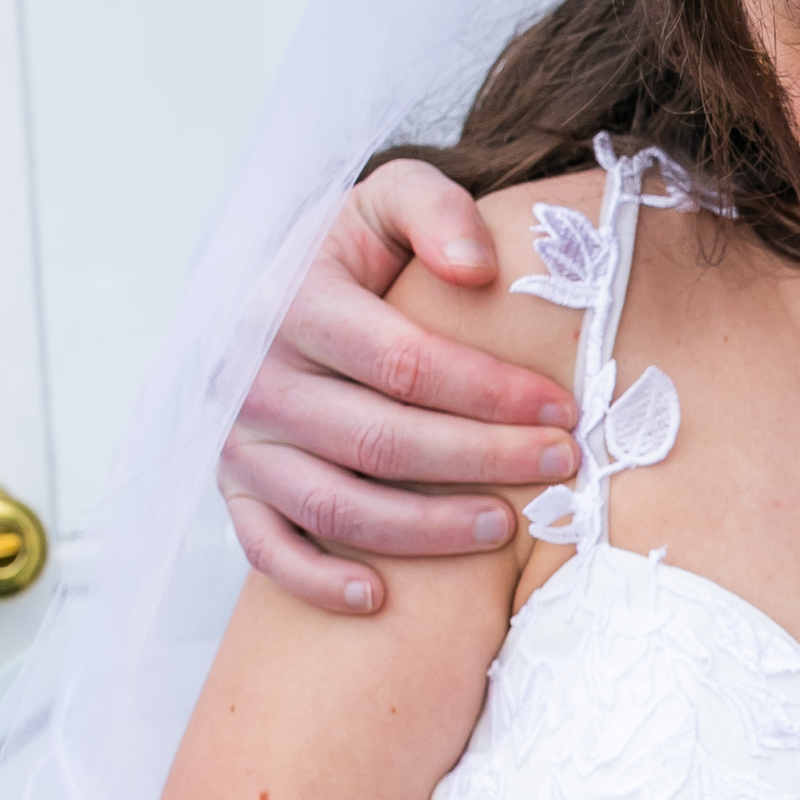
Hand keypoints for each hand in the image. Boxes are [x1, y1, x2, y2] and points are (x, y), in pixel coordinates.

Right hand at [219, 160, 580, 611]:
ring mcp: (239, 441)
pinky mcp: (234, 489)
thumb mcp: (387, 201)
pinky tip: (382, 598)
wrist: (268, 287)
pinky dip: (320, 582)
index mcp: (292, 303)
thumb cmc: (349, 253)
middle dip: (482, 460)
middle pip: (381, 441)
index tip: (564, 410)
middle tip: (560, 467)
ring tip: (503, 528)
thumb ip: (435, 210)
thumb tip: (477, 269)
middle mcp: (254, 377)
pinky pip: (268, 551)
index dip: (491, 392)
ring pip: (335, 506)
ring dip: (425, 530)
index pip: (404, 362)